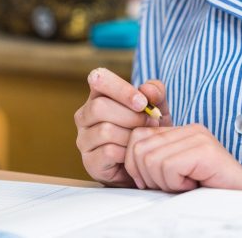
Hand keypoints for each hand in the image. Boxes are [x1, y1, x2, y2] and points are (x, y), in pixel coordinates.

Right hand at [74, 67, 169, 186]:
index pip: (98, 79)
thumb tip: (146, 90)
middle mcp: (85, 115)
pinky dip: (127, 153)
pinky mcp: (89, 161)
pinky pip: (108, 152)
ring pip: (105, 130)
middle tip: (150, 123)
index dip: (120, 89)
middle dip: (131, 116)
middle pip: (99, 107)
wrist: (148, 163)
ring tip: (143, 138)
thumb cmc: (148, 129)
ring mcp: (84, 139)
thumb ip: (156, 93)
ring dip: (132, 135)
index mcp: (99, 95)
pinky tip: (134, 154)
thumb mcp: (158, 107)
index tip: (142, 102)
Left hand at [124, 123, 241, 192]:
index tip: (157, 183)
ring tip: (186, 185)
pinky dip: (176, 183)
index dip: (136, 166)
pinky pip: (167, 166)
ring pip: (150, 158)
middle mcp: (189, 129)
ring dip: (164, 182)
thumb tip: (123, 159)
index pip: (136, 137)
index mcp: (180, 132)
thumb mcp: (173, 176)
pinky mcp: (205, 150)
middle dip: (147, 176)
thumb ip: (153, 162)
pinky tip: (194, 185)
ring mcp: (198, 137)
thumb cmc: (208, 194)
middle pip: (138, 147)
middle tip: (172, 186)